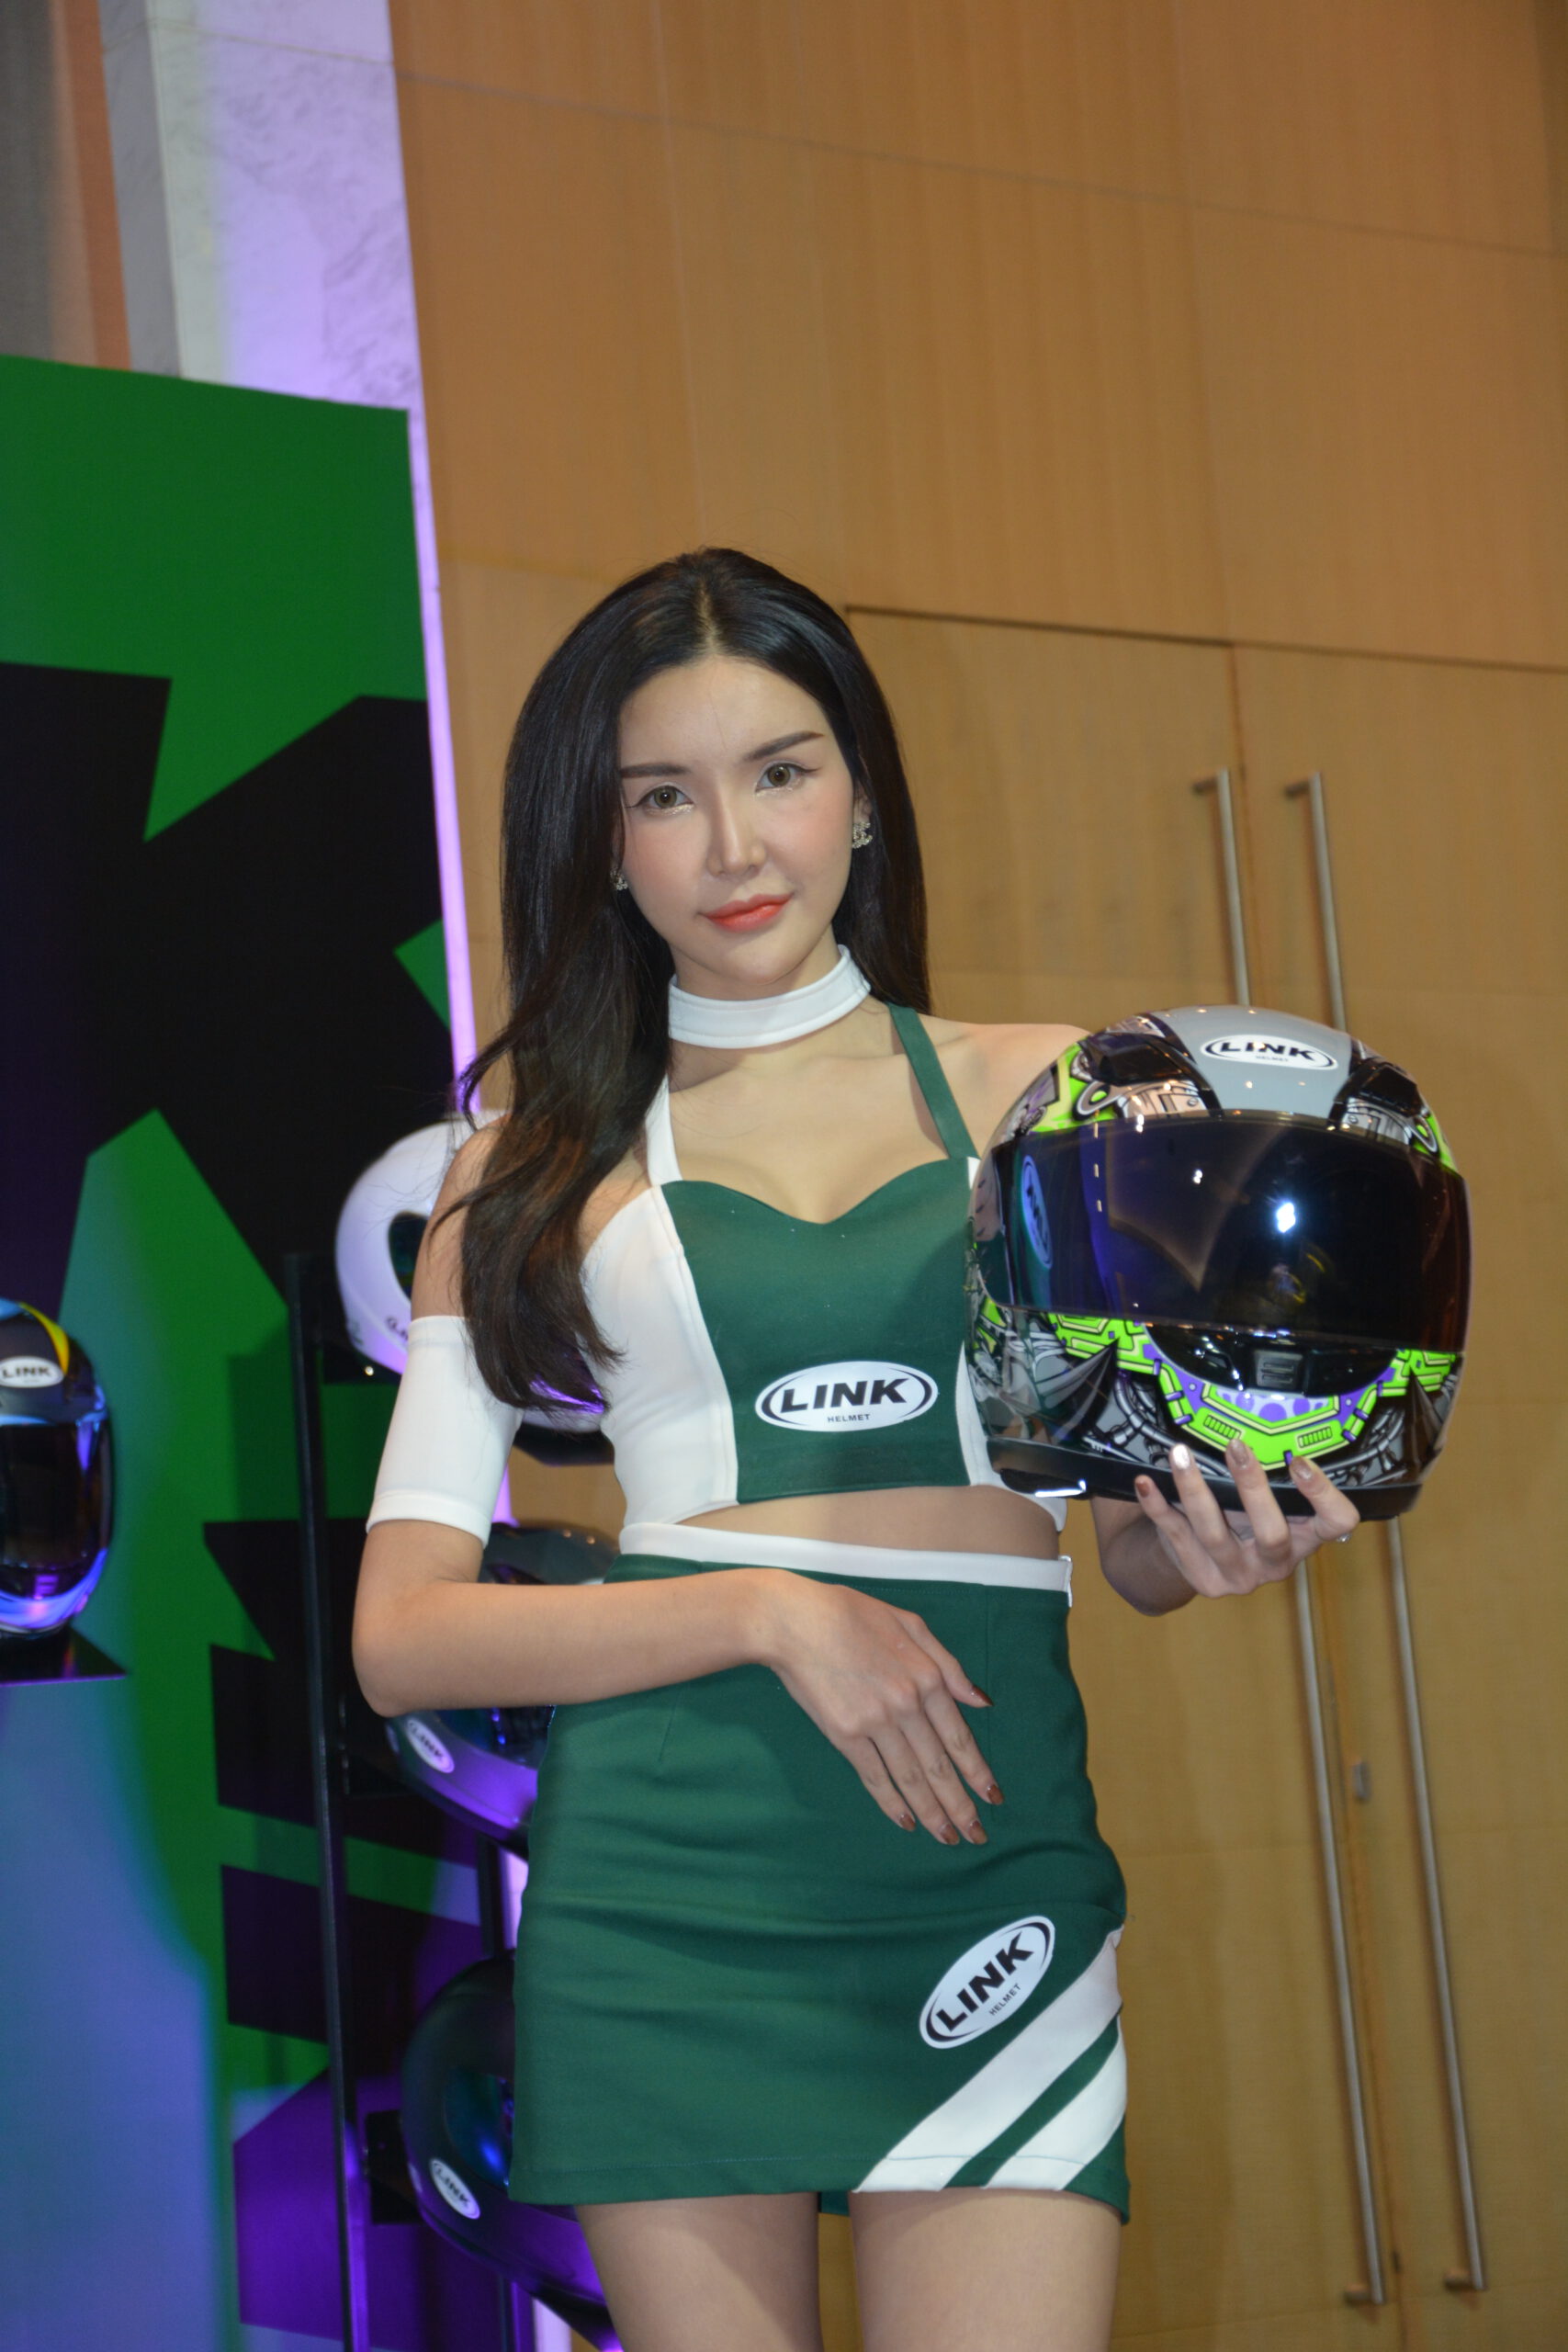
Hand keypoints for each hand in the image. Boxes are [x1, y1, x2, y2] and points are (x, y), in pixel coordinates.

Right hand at [758, 1573, 1002, 1844]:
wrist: (795, 1621)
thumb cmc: (852, 1615)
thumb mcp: (911, 1624)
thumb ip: (949, 1665)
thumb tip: (981, 1702)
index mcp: (927, 1677)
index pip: (959, 1737)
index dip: (977, 1772)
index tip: (993, 1799)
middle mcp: (907, 1705)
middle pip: (939, 1766)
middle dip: (960, 1805)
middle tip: (976, 1836)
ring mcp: (875, 1723)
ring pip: (910, 1778)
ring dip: (931, 1812)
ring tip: (947, 1837)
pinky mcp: (844, 1735)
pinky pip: (874, 1776)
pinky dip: (891, 1803)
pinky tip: (905, 1822)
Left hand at [1133, 1438, 1360, 1598]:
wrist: (1204, 1563)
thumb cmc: (1245, 1522)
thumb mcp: (1268, 1506)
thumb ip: (1272, 1481)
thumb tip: (1259, 1423)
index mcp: (1304, 1539)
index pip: (1337, 1523)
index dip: (1325, 1495)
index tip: (1300, 1459)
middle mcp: (1275, 1562)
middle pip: (1272, 1533)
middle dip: (1253, 1488)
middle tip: (1236, 1446)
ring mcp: (1237, 1574)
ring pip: (1215, 1533)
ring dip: (1195, 1489)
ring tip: (1180, 1455)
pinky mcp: (1201, 1576)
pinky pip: (1176, 1536)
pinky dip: (1158, 1506)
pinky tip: (1147, 1482)